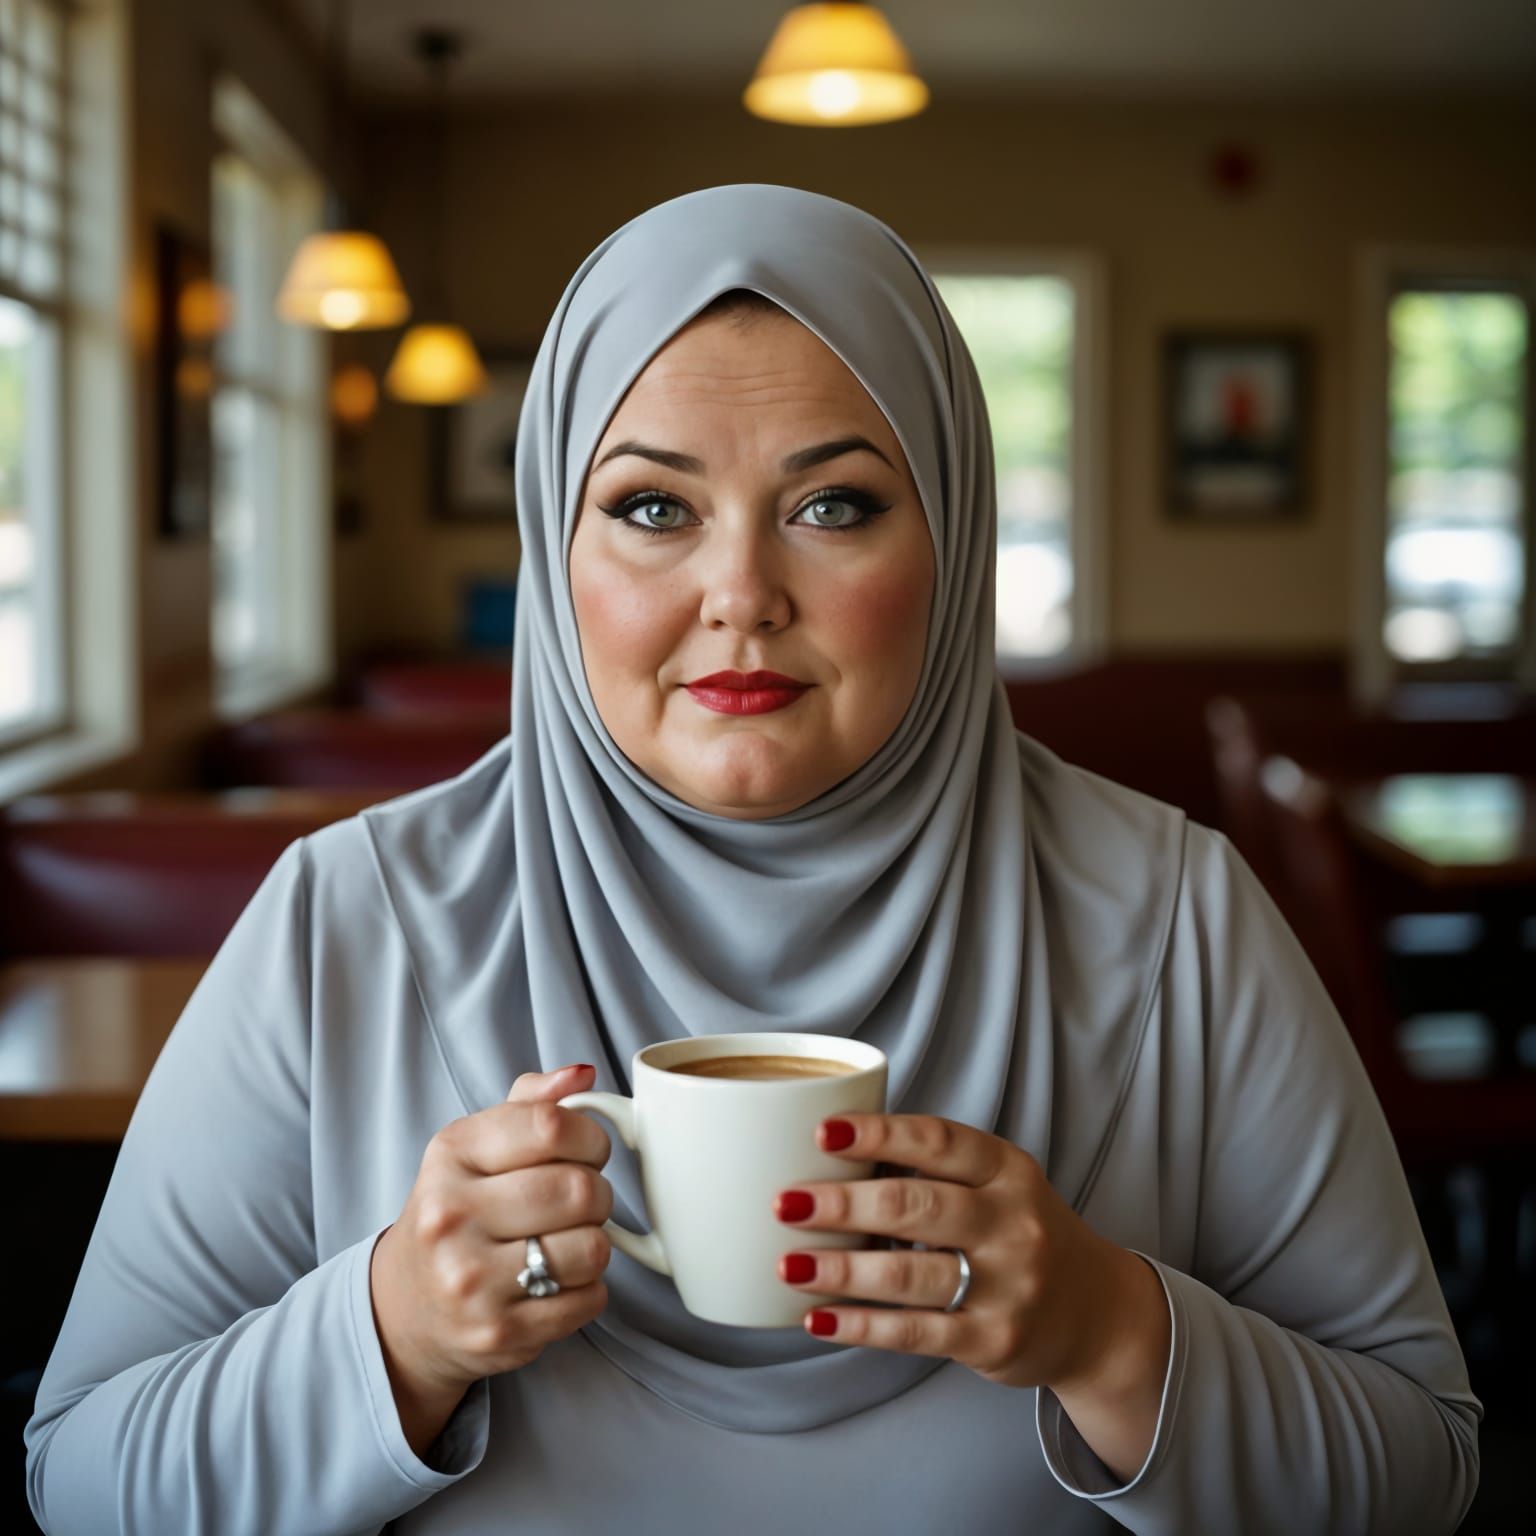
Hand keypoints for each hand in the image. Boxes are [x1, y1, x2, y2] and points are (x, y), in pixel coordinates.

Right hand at [369, 1064, 614, 1456]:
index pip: (553, 1125)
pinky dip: (588, 1289)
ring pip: (593, 1247)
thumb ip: (532, 1103)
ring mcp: (472, 1282)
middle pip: (580, 1189)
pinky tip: (555, 1282)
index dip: (590, 1136)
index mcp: (451, 1155)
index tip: (587, 1150)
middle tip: (579, 1201)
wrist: (405, 1309)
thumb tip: (584, 1074)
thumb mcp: (476, 1147)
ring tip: (564, 1241)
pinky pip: (590, 1299)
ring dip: (595, 1243)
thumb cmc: (458, 1211)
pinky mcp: (499, 1334)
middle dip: (596, 1193)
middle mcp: (451, 1217)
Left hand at [773, 1114, 1168, 1414]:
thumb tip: (829, 1155)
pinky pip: (915, 1332)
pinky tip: (818, 1319)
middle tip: (786, 1202)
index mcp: (1008, 1170)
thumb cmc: (1018, 1234)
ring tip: (789, 1264)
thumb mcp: (998, 1186)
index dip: (879, 1134)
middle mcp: (1013, 1223)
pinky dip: (860, 1326)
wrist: (1096, 1315)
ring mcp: (1008, 1286)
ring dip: (840, 1270)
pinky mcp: (994, 1340)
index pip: (938, 1141)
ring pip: (908, 1274)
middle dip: (844, 1204)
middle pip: (916, 1205)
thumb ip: (933, 1169)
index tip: (822, 1132)